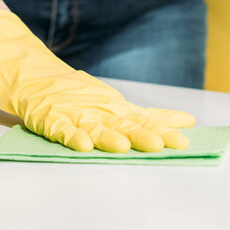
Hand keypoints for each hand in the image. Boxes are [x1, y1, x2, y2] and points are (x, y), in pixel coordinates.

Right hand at [0, 10, 194, 151]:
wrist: (39, 81)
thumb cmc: (86, 99)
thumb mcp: (122, 107)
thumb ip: (153, 117)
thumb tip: (189, 121)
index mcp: (119, 111)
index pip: (146, 120)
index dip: (164, 130)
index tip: (183, 141)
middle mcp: (101, 112)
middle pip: (124, 125)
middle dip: (142, 135)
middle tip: (159, 144)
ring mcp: (76, 115)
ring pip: (95, 128)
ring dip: (109, 138)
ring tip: (122, 147)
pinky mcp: (51, 118)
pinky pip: (62, 130)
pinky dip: (72, 137)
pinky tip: (83, 146)